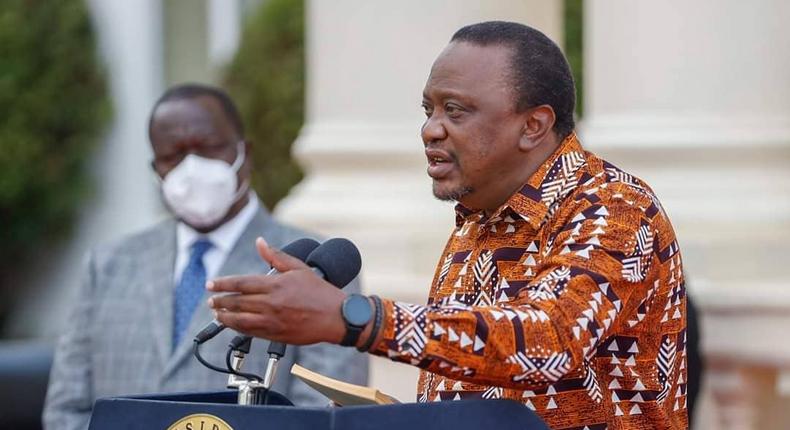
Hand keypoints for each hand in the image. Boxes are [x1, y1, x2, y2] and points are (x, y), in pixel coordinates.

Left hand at [207, 237, 346, 344]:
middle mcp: (271, 303)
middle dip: (220, 301)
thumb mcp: (299, 268)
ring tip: (217, 314)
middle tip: (211, 300)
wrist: (336, 317)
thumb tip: (260, 242)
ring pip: (239, 320)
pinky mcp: (276, 335)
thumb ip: (276, 256)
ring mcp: (273, 321)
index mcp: (276, 285)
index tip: (211, 284)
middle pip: (236, 302)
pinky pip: (251, 332)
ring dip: (224, 317)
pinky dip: (238, 328)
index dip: (222, 284)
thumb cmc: (320, 292)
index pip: (241, 283)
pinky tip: (232, 325)